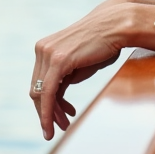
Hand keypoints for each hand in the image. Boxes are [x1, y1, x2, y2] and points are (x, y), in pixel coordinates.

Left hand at [30, 0, 134, 139]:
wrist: (117, 26)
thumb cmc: (103, 44)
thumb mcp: (79, 64)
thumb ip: (66, 76)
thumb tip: (57, 95)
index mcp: (45, 48)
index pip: (40, 81)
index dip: (46, 102)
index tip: (58, 117)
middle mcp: (42, 49)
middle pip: (37, 88)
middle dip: (48, 111)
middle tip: (60, 126)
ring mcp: (48, 54)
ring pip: (41, 93)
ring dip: (50, 114)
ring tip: (62, 127)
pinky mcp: (58, 61)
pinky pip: (48, 92)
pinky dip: (48, 111)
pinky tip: (56, 123)